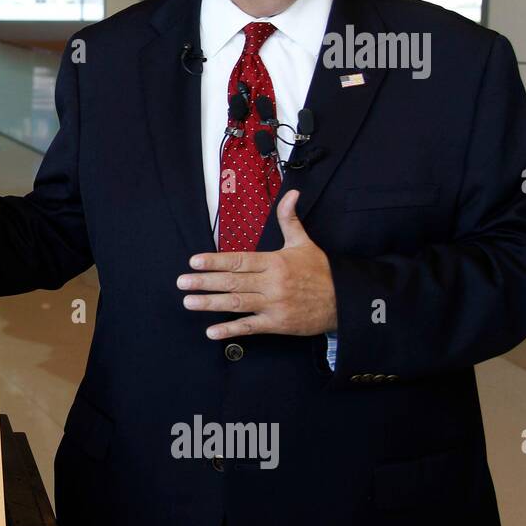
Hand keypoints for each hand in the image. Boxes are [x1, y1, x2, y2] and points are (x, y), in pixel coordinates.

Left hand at [177, 190, 337, 338]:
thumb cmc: (320, 271)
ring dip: (211, 304)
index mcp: (275, 262)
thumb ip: (289, 219)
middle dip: (205, 282)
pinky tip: (211, 331)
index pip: (239, 260)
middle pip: (233, 281)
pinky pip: (250, 327)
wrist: (344, 301)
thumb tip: (291, 194)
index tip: (194, 261)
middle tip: (182, 282)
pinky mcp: (277, 324)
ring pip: (238, 303)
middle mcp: (272, 283)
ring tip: (189, 302)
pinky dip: (230, 330)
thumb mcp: (304, 243)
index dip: (215, 260)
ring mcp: (274, 305)